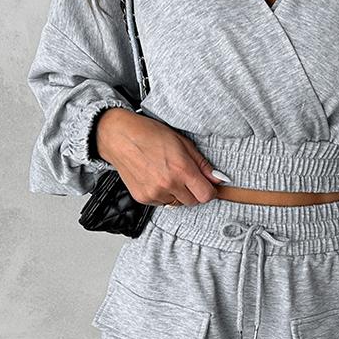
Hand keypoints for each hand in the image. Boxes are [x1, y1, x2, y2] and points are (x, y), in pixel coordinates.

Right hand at [95, 108, 229, 204]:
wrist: (120, 137)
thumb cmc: (150, 134)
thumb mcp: (182, 143)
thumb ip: (202, 164)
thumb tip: (218, 179)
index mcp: (181, 169)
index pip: (206, 195)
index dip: (209, 190)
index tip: (207, 185)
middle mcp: (168, 184)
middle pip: (193, 202)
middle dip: (193, 191)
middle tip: (184, 176)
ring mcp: (155, 193)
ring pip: (177, 203)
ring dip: (177, 193)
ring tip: (167, 174)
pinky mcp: (143, 198)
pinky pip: (162, 203)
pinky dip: (163, 194)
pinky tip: (155, 178)